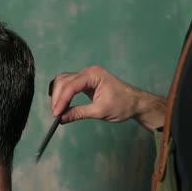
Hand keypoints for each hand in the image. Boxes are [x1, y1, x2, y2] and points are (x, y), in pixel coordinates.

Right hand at [50, 65, 165, 129]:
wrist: (136, 103)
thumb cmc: (123, 105)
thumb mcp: (100, 111)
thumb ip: (78, 113)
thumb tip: (61, 118)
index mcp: (93, 75)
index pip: (71, 86)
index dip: (61, 100)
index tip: (56, 114)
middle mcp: (88, 72)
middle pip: (64, 81)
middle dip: (57, 98)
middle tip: (55, 114)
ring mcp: (86, 76)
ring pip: (63, 81)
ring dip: (58, 95)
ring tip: (57, 110)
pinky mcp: (84, 82)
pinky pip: (68, 84)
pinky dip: (62, 94)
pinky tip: (61, 104)